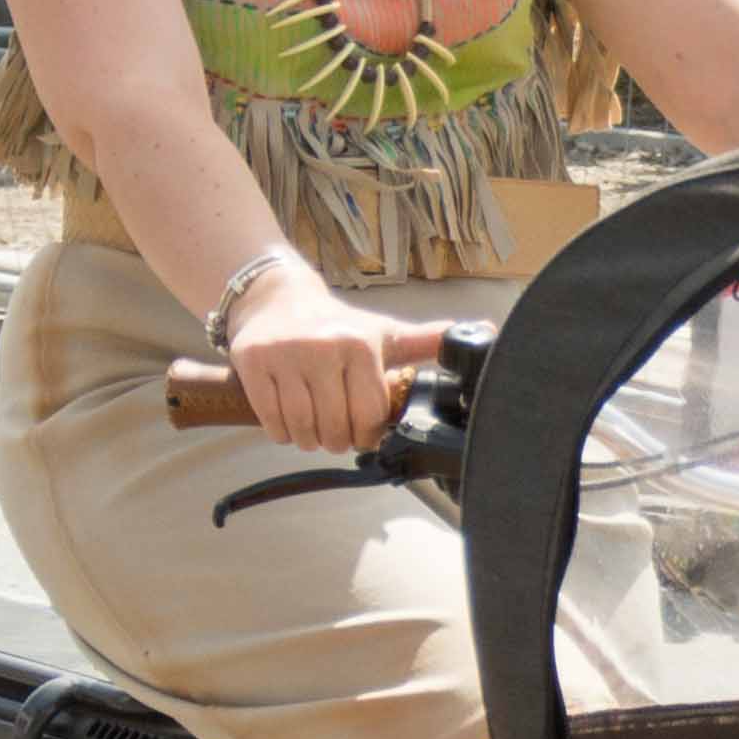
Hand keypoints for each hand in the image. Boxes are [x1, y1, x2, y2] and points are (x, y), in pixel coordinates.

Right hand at [219, 262, 444, 454]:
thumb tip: (485, 334)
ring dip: (309, 440)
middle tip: (336, 433)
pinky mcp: (253, 363)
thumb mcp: (383, 331)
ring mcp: (285, 355)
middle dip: (337, 441)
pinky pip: (271, 420)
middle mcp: (323, 347)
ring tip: (313, 429)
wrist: (274, 297)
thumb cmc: (335, 323)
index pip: (370, 415)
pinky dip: (281, 432)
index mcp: (360, 344)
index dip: (367, 433)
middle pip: (335, 427)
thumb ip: (427, 340)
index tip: (363, 431)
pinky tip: (289, 422)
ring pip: (302, 429)